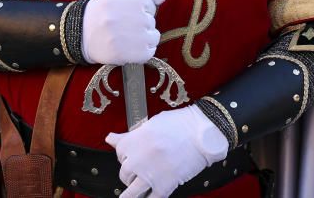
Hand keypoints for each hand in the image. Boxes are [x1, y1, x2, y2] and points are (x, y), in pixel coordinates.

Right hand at [81, 0, 166, 64]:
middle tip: (124, 25)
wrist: (80, 34)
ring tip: (128, 37)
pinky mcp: (128, 55)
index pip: (149, 4)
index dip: (141, 8)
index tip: (128, 12)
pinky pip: (149, 52)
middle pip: (151, 20)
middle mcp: (127, 17)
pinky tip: (130, 47)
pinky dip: (143, 51)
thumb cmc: (100, 12)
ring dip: (145, 37)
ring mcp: (128, 37)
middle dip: (142, 22)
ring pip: (154, 37)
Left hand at [106, 105, 228, 197]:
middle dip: (130, 174)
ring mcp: (150, 175)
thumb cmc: (181, 124)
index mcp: (133, 141)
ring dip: (130, 195)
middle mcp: (137, 159)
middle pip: (124, 173)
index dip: (126, 155)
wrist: (203, 133)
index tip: (131, 156)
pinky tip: (151, 195)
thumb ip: (131, 135)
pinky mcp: (164, 186)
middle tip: (139, 171)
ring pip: (132, 192)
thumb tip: (110, 138)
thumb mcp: (152, 124)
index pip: (119, 153)